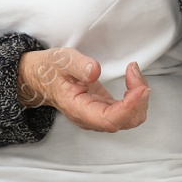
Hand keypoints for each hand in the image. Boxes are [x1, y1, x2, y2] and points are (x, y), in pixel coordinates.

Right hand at [17, 47, 149, 132]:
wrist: (41, 78)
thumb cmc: (50, 70)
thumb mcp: (60, 60)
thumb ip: (77, 65)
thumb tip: (95, 71)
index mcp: (78, 109)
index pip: (109, 119)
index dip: (129, 107)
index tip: (140, 87)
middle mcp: (91, 117)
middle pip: (126, 121)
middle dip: (138, 99)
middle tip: (134, 71)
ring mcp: (99, 114)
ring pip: (130, 117)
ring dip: (139, 96)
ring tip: (133, 71)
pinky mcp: (105, 107)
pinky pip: (128, 109)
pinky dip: (136, 95)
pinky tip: (132, 77)